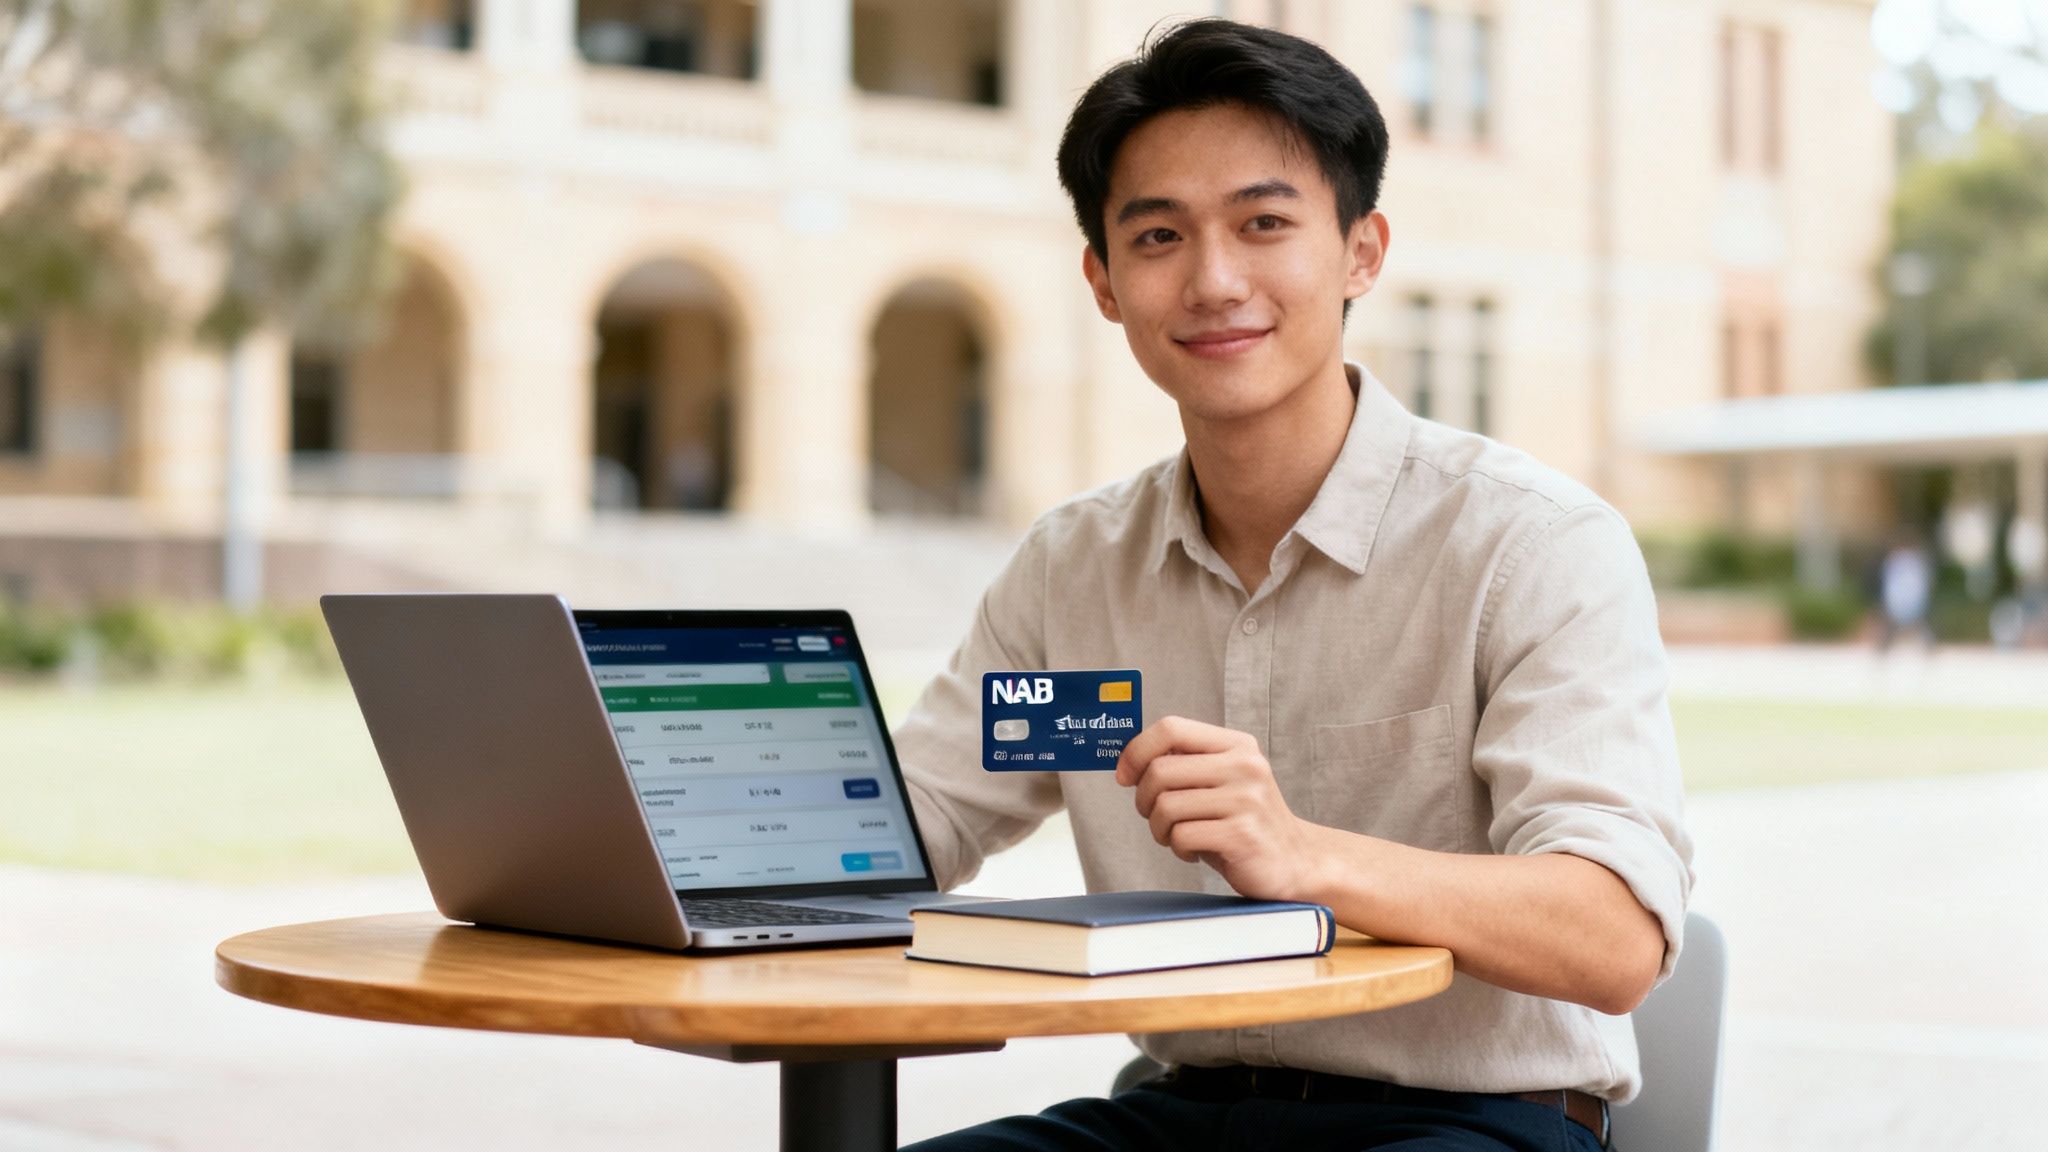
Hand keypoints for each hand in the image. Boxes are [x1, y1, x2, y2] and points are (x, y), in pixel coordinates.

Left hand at [1114, 716, 1326, 900]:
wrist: (1295, 862)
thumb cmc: (1243, 822)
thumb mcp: (1220, 781)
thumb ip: (1185, 765)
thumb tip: (1128, 759)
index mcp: (1236, 745)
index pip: (1171, 728)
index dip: (1137, 751)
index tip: (1124, 776)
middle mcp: (1244, 766)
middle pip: (1160, 771)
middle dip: (1144, 800)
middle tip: (1156, 817)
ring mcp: (1246, 800)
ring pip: (1166, 806)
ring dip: (1159, 829)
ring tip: (1177, 837)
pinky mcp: (1242, 834)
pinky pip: (1182, 836)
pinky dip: (1178, 849)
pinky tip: (1194, 852)